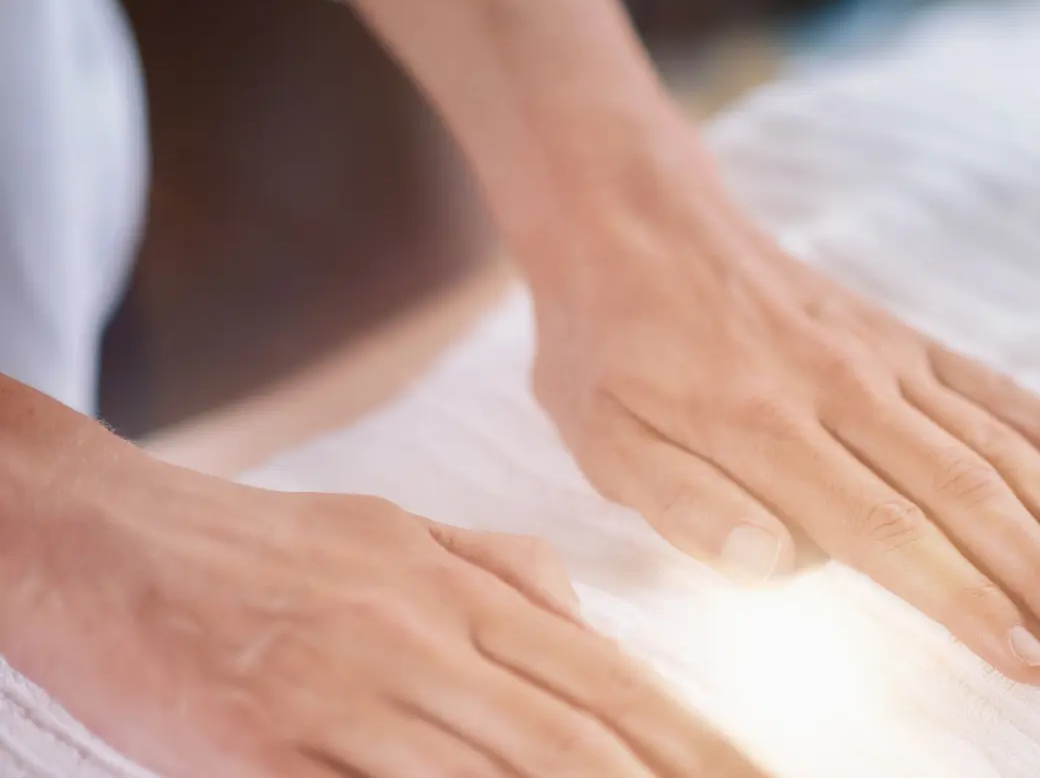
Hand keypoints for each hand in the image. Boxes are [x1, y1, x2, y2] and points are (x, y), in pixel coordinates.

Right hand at [0, 454, 766, 777]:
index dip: (691, 741)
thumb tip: (585, 616)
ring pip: (495, 775)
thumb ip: (500, 570)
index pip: (606, 679)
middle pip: (572, 736)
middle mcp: (421, 640)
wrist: (103, 535)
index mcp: (460, 589)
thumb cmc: (261, 544)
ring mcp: (346, 699)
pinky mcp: (266, 751)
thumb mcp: (398, 531)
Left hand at [526, 188, 1039, 685]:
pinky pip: (992, 384)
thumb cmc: (611, 350)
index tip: (1033, 656)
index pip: (889, 532)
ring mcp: (885, 360)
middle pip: (967, 495)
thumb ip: (686, 504)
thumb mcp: (604, 438)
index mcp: (769, 431)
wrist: (636, 223)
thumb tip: (774, 562)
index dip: (967, 599)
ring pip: (997, 443)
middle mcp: (846, 392)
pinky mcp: (901, 338)